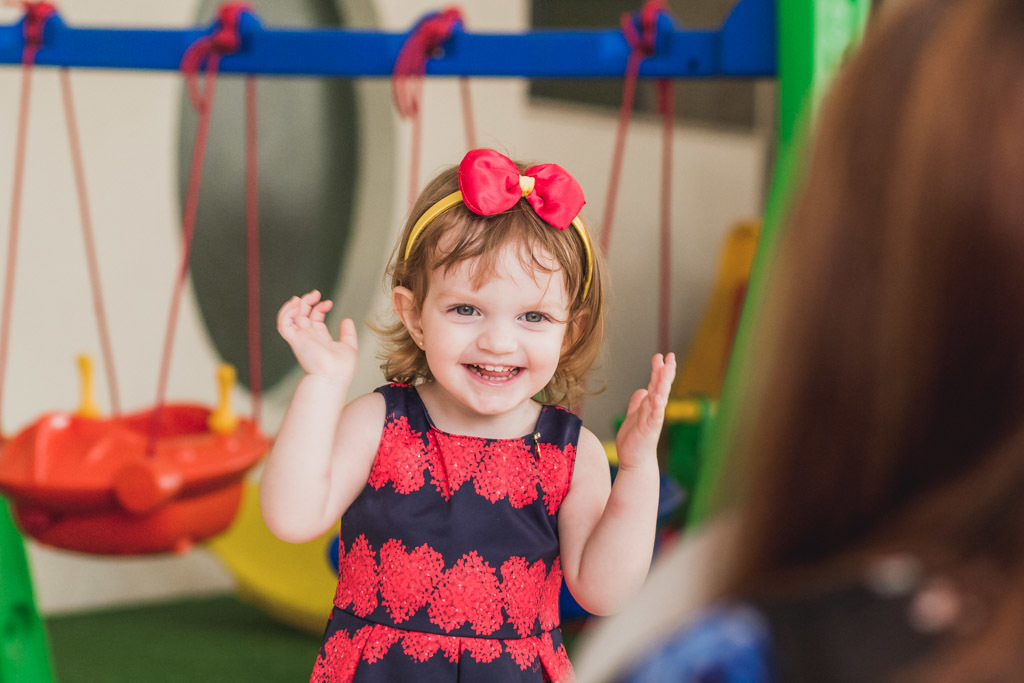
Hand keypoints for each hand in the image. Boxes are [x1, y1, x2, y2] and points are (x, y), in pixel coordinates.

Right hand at [277, 290, 357, 383]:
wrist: (334, 377)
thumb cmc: (342, 368)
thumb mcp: (349, 346)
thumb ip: (347, 333)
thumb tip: (347, 319)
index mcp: (320, 338)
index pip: (314, 318)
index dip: (319, 307)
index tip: (329, 303)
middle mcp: (308, 337)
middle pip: (302, 314)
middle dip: (307, 301)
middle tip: (316, 293)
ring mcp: (301, 338)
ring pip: (290, 317)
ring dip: (294, 305)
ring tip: (303, 296)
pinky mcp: (295, 340)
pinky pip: (284, 325)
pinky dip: (286, 313)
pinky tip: (296, 304)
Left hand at [615, 353, 676, 470]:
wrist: (635, 461)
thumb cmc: (634, 441)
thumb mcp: (632, 416)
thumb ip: (637, 403)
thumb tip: (642, 390)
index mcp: (649, 406)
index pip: (656, 384)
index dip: (659, 370)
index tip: (661, 356)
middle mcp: (654, 410)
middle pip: (661, 387)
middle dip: (666, 371)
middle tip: (670, 356)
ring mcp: (653, 418)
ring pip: (660, 397)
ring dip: (663, 383)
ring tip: (667, 368)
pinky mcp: (650, 428)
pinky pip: (655, 414)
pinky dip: (657, 405)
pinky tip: (657, 395)